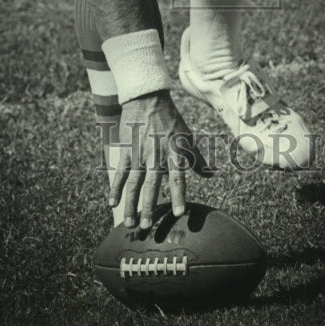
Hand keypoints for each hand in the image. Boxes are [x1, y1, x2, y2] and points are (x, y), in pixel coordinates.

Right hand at [110, 90, 210, 229]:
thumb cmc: (170, 120)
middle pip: (152, 184)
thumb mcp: (187, 137)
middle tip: (146, 227)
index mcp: (174, 152)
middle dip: (148, 207)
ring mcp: (139, 153)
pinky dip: (116, 188)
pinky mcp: (126, 150)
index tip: (179, 213)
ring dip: (131, 204)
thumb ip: (198, 159)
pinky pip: (120, 172)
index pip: (178, 177)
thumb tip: (212, 175)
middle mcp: (156, 155)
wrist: (147, 98)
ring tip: (129, 224)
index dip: (179, 195)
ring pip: (134, 182)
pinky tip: (112, 203)